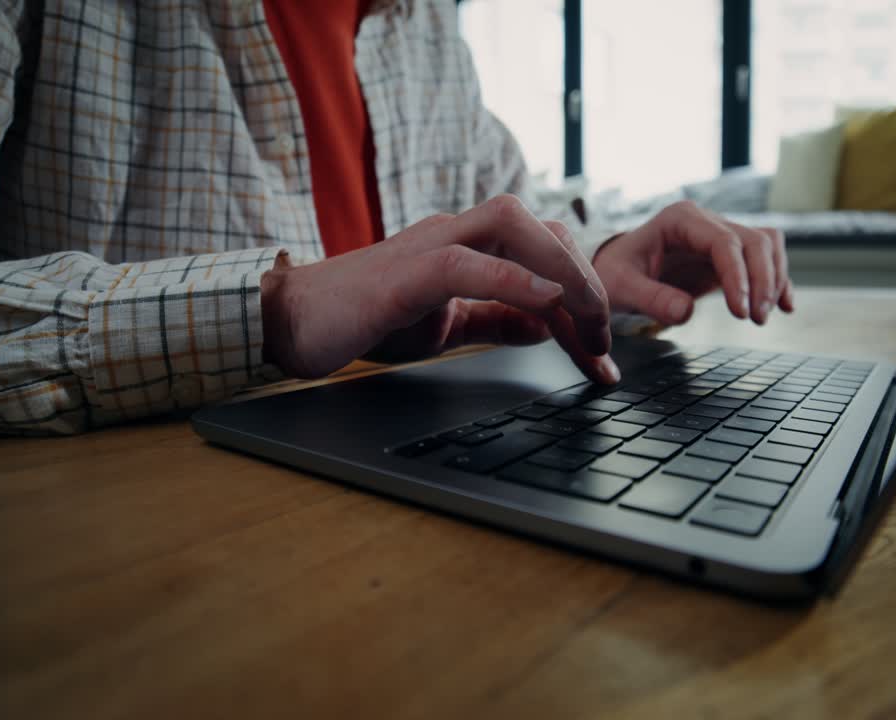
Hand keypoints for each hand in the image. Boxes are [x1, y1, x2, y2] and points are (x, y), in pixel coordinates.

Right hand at [261, 195, 618, 383]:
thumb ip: (496, 319)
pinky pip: (464, 263)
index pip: (543, 251)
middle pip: (540, 226)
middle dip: (585, 279)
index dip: (584, 297)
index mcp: (467, 245)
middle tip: (603, 341)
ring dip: (560, 268)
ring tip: (587, 318)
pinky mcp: (403, 275)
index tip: (603, 353)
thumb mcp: (447, 324)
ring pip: (511, 224)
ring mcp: (428, 246)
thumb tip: (546, 323)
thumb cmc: (364, 318)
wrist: (291, 322)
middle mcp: (453, 233)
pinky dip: (510, 277)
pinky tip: (543, 299)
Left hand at [592, 201, 793, 325]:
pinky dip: (778, 280)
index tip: (741, 313)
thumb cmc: (615, 273)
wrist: (615, 269)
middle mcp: (705, 221)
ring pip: (766, 245)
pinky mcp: (728, 255)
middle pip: (754, 241)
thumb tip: (686, 311)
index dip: (739, 276)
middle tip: (757, 318)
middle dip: (762, 280)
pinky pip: (764, 258)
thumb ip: (651, 298)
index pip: (723, 242)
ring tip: (764, 316)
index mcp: (680, 219)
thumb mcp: (622, 287)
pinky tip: (785, 306)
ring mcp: (719, 235)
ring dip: (774, 279)